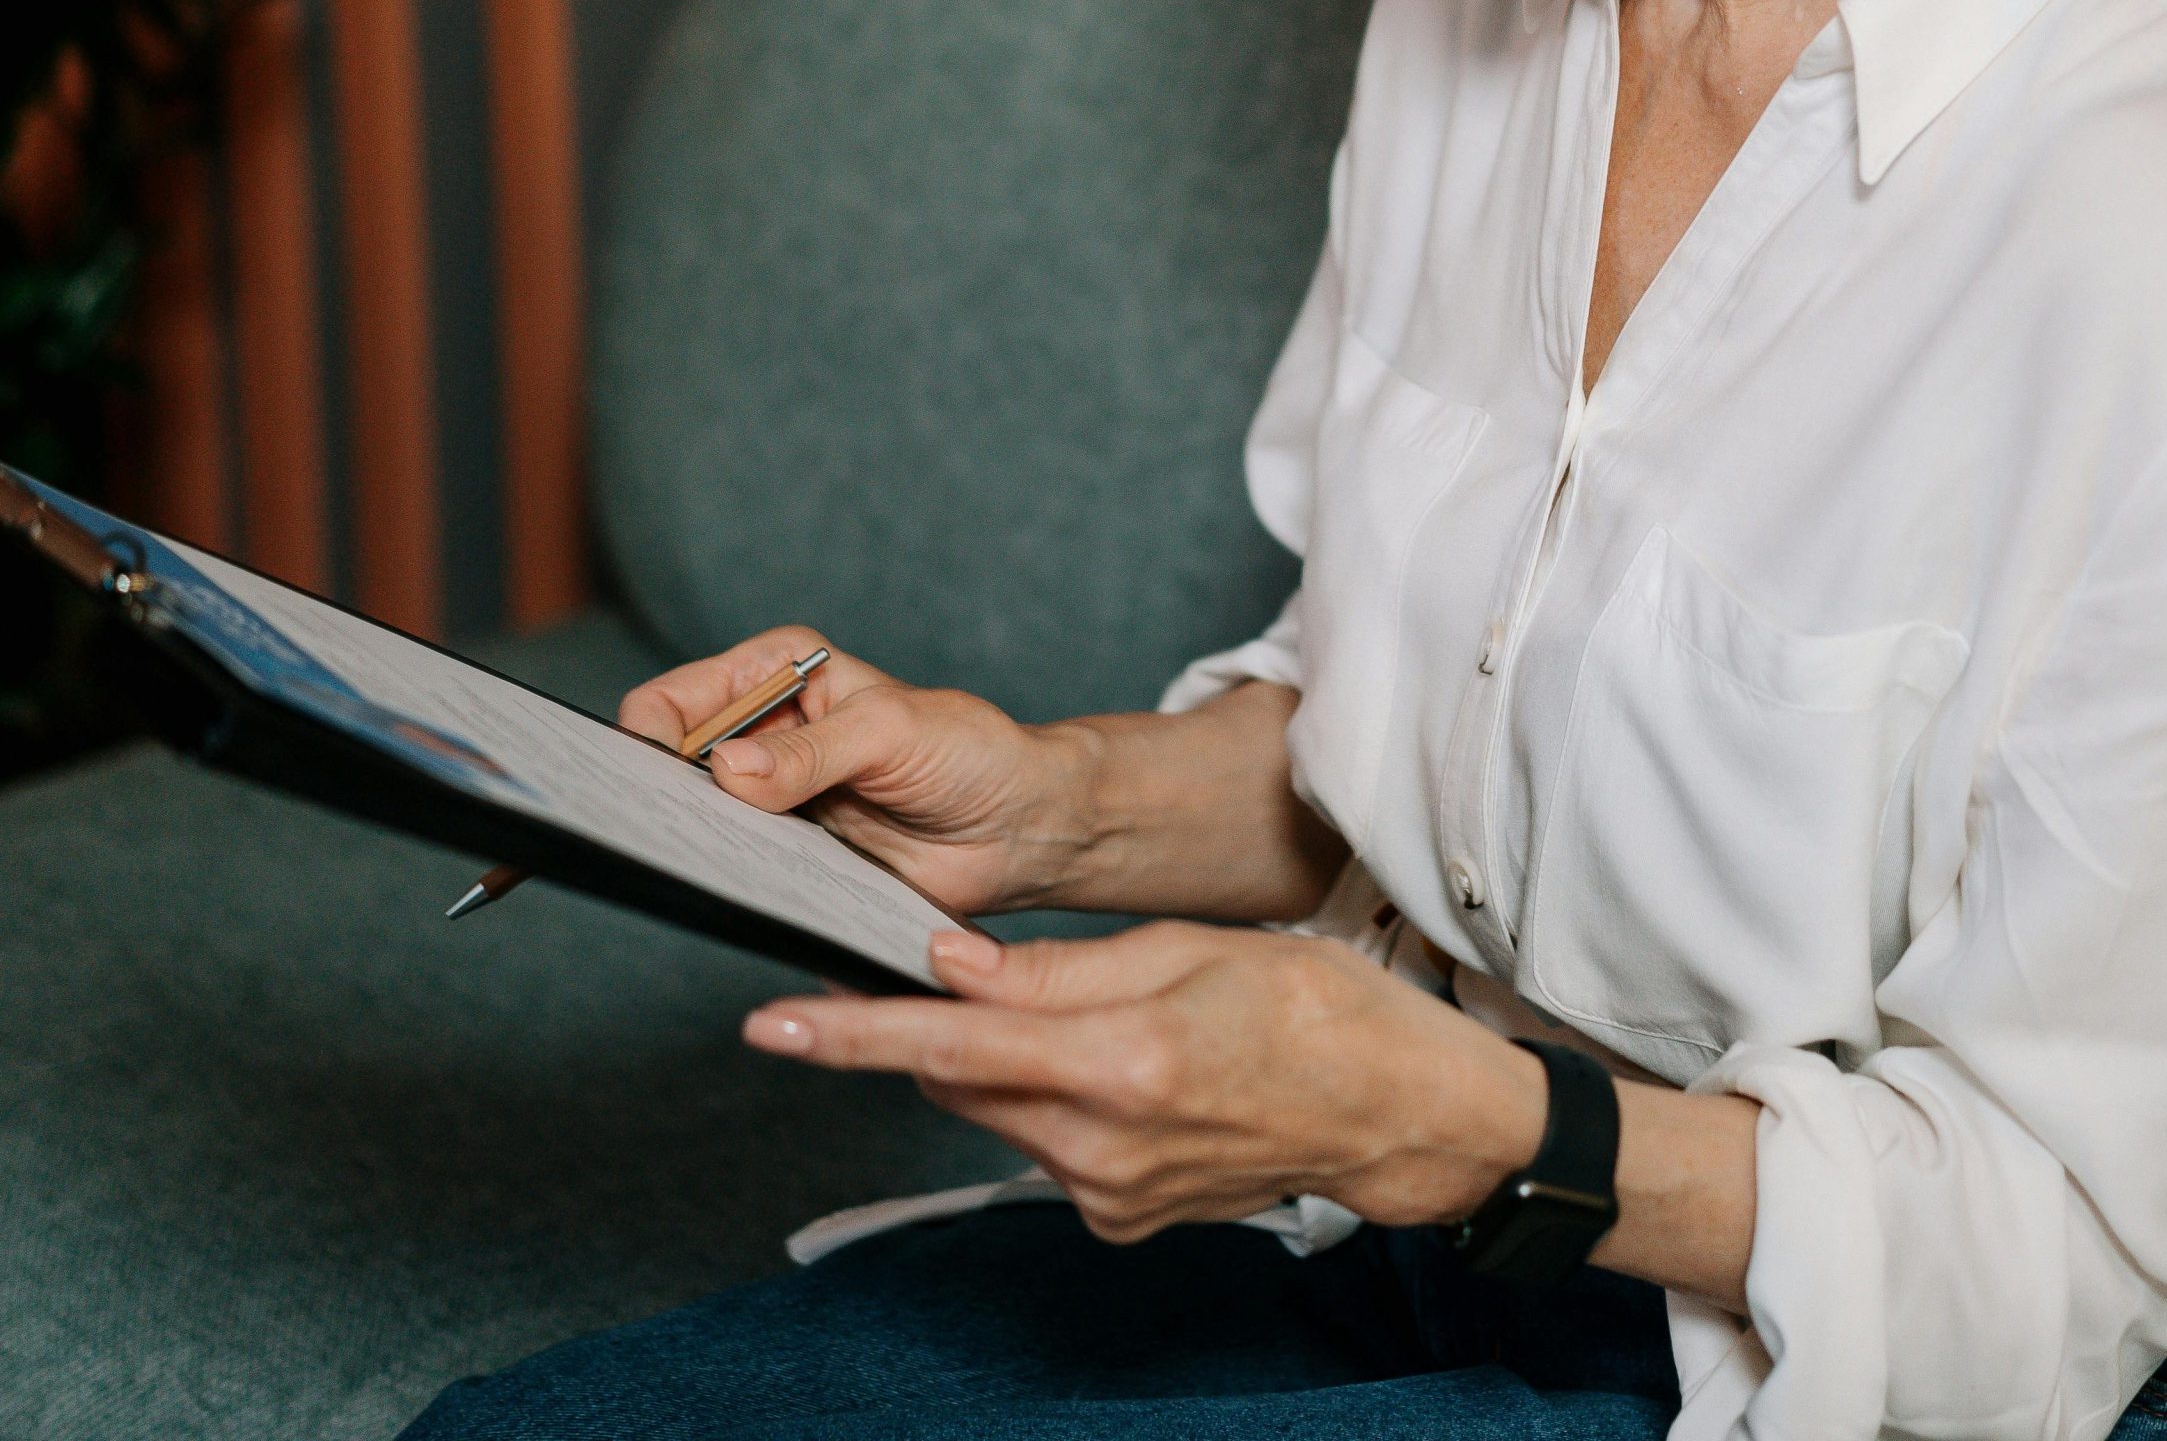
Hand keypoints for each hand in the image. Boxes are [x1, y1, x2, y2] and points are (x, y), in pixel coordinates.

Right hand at [619, 630, 1098, 916]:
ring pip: (695, 824)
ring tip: (702, 865)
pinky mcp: (786, 856)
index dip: (647, 740)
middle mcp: (761, 731)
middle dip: (657, 798)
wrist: (1018, 826)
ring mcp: (768, 797)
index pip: (675, 700)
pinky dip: (729, 882)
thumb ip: (811, 753)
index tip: (646, 785)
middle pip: (667, 765)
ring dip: (694, 846)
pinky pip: (735, 871)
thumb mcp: (891, 732)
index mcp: (776, 671)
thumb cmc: (970, 753)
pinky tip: (736, 892)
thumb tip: (727, 770)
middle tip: (660, 835)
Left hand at [741, 921, 1551, 1243]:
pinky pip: (1048, 1148)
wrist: (1393, 1110)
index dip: (855, 1032)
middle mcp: (1102, 1145)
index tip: (771, 1022)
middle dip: (928, 1029)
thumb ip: (1062, 969)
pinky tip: (1127, 1070)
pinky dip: (1055, 1100)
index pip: (952, 1046)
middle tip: (922, 972)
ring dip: (1003, 1060)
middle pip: (963, 1080)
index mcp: (1122, 1061)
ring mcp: (1110, 1196)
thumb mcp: (1193, 948)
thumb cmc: (1311, 1004)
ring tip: (1084, 1014)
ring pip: (1002, 1111)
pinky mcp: (1122, 1221)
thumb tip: (951, 970)